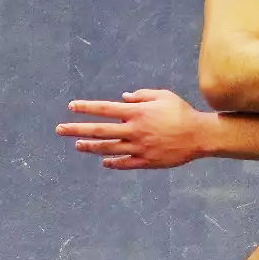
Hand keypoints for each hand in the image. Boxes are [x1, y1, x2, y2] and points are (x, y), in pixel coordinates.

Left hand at [58, 89, 206, 169]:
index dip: (87, 107)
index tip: (71, 107)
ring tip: (77, 145)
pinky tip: (103, 161)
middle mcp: (133, 130)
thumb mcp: (163, 96)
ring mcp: (138, 148)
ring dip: (90, 147)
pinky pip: (125, 163)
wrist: (199, 136)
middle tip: (59, 129)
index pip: (105, 109)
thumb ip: (142, 96)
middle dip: (77, 129)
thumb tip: (124, 98)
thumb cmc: (182, 112)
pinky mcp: (146, 161)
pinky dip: (113, 162)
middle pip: (100, 130)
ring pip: (108, 148)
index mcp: (136, 113)